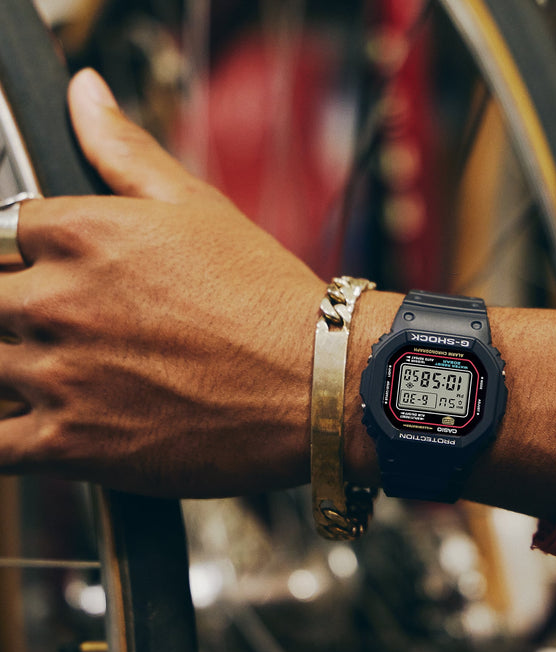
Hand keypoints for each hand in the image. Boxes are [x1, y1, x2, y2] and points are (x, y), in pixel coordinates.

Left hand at [2, 68, 324, 495]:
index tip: (49, 278)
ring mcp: (61, 375)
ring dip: (15, 370)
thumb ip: (126, 150)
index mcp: (83, 233)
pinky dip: (4, 434)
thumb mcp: (201, 207)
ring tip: (66, 377)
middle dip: (17, 315)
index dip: (22, 259)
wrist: (316, 383)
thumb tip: (85, 95)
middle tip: (66, 331)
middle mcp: (60, 300)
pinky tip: (36, 422)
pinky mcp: (72, 444)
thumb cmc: (268, 301)